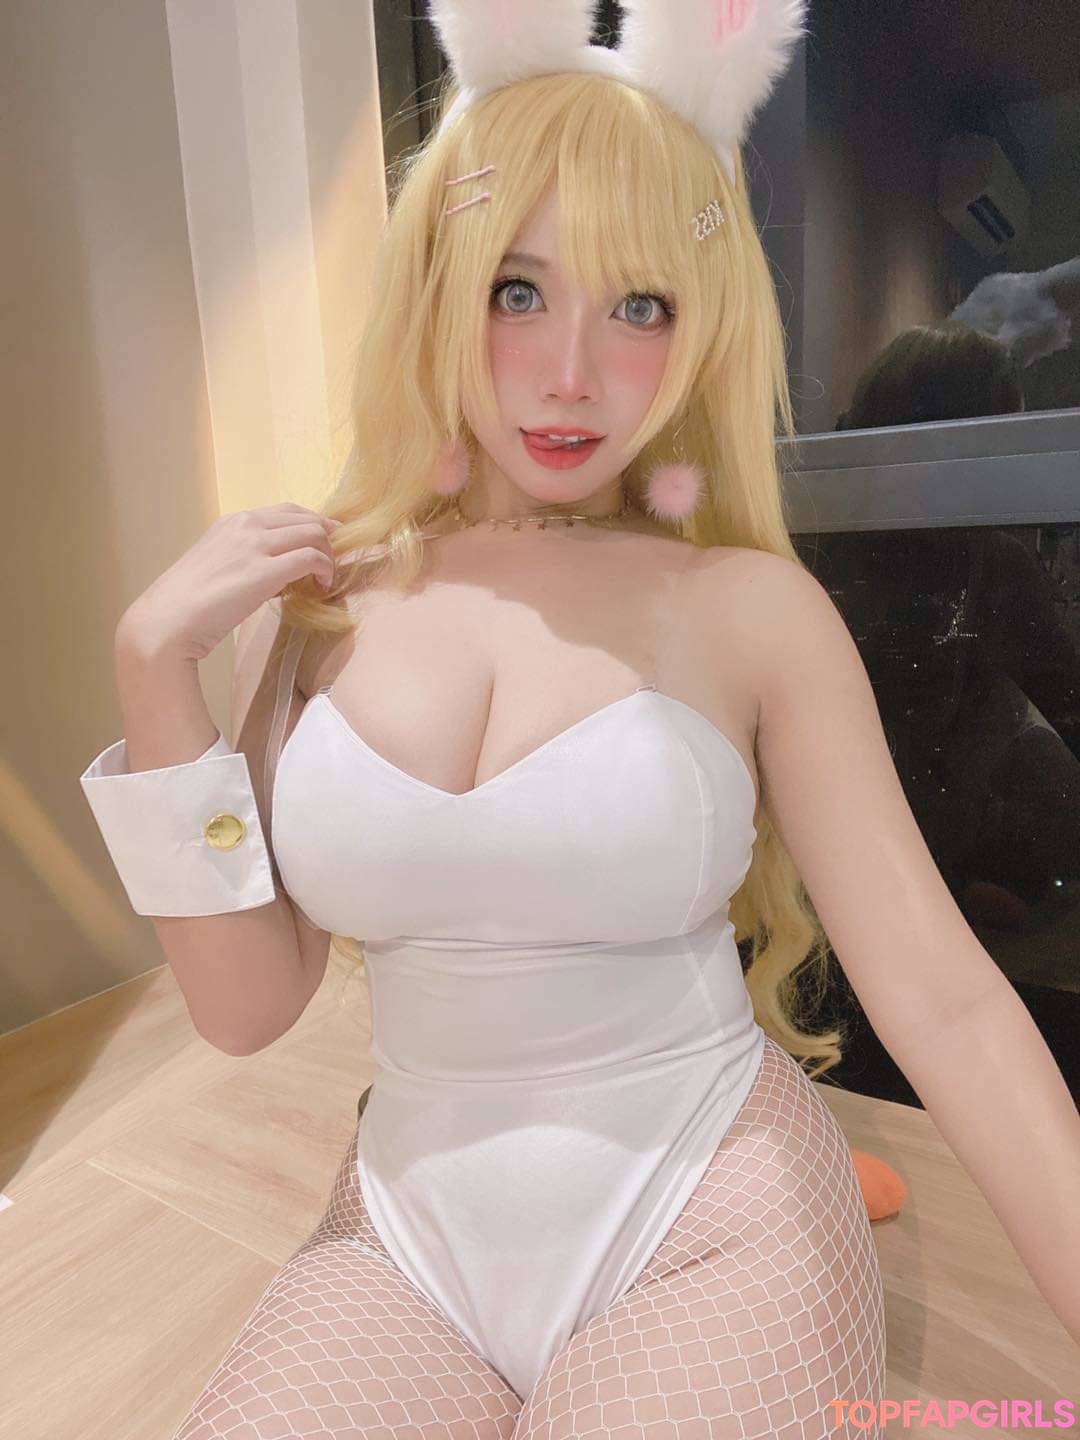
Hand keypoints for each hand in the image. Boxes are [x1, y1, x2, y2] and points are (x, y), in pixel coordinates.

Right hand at [116, 504, 342, 662]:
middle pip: (306, 518)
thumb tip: (276, 576)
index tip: (326, 542)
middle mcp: (246, 526)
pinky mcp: (264, 571)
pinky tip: (323, 587)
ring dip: (328, 555)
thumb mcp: (217, 567)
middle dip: (327, 539)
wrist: (167, 622)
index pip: (286, 510)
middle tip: (332, 562)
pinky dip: (326, 570)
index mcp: (232, 522)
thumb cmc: (187, 605)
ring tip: (326, 578)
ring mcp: (255, 545)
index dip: (312, 523)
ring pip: (314, 534)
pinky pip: (311, 558)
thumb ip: (245, 561)